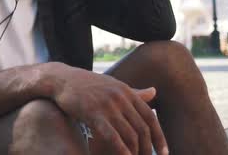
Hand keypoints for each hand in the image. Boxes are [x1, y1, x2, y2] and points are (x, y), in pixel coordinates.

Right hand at [46, 62, 168, 154]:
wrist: (62, 79)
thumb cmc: (88, 85)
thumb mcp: (114, 85)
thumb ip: (134, 92)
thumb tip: (154, 91)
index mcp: (127, 91)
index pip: (150, 117)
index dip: (159, 136)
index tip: (165, 152)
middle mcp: (120, 97)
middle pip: (142, 128)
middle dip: (148, 148)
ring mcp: (107, 105)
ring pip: (129, 134)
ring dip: (136, 152)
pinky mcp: (94, 113)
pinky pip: (112, 136)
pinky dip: (121, 150)